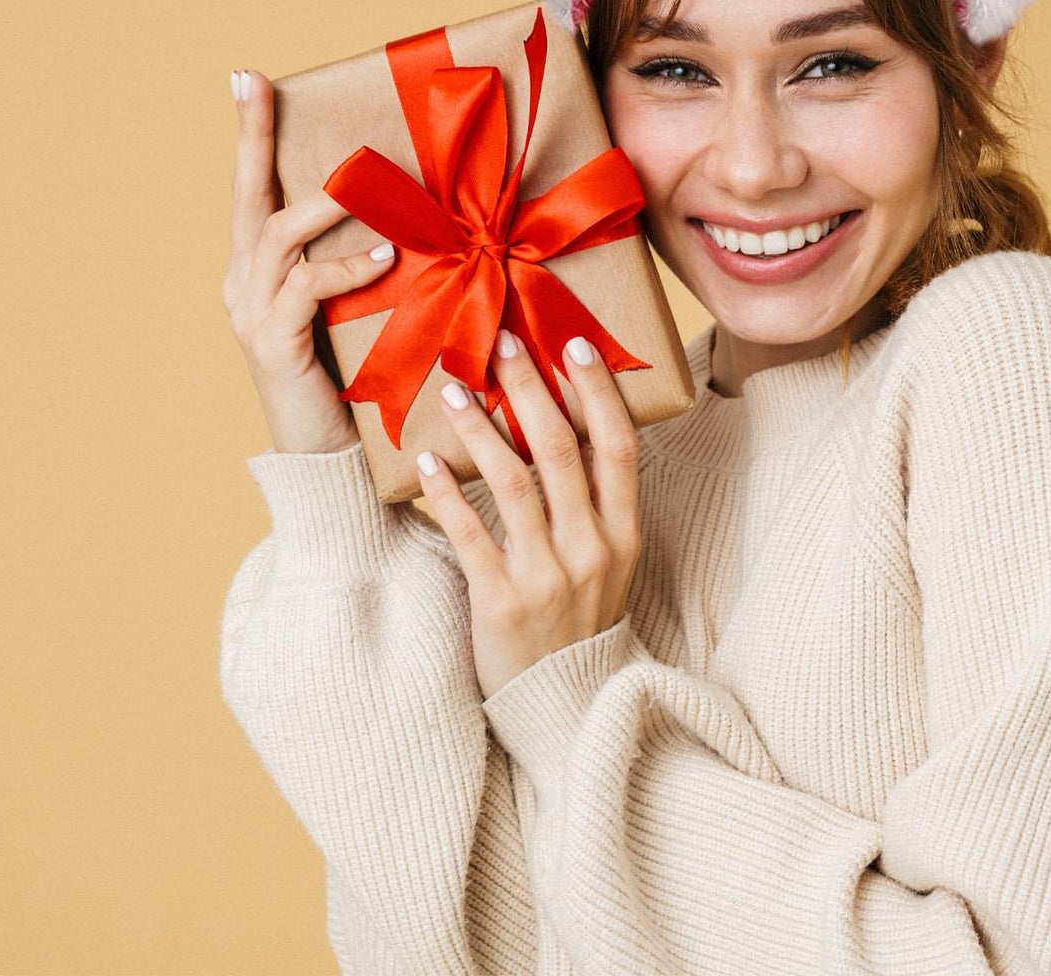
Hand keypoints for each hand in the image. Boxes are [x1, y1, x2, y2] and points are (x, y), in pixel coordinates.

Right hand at [223, 68, 398, 455]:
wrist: (329, 461)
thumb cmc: (353, 379)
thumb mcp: (357, 306)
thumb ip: (368, 258)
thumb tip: (416, 209)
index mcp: (260, 269)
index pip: (252, 189)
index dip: (251, 134)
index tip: (246, 78)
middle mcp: (244, 282)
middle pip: (247, 197)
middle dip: (253, 139)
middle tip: (259, 86)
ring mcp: (252, 313)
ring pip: (277, 236)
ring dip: (323, 207)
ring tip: (363, 185)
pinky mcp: (273, 345)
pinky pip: (304, 288)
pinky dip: (344, 267)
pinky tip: (383, 257)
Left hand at [415, 330, 641, 699]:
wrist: (565, 707)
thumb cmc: (580, 620)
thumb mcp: (609, 561)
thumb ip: (594, 503)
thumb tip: (562, 424)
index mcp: (625, 533)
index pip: (618, 446)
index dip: (599, 392)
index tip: (574, 344)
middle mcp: (592, 549)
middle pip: (562, 451)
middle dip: (531, 390)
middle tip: (504, 344)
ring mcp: (549, 578)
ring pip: (513, 483)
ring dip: (480, 430)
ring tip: (452, 390)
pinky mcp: (503, 604)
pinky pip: (470, 535)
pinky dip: (446, 494)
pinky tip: (426, 462)